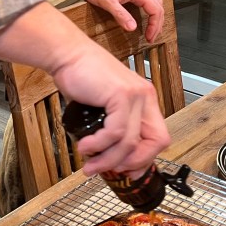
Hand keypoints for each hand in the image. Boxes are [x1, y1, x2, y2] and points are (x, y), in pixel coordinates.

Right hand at [0, 2, 170, 175]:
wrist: (67, 55)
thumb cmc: (81, 78)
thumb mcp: (104, 107)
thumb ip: (113, 127)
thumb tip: (112, 158)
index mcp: (145, 100)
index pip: (159, 137)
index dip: (145, 159)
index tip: (126, 171)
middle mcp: (145, 97)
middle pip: (156, 142)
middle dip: (133, 163)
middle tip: (109, 170)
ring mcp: (136, 96)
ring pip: (131, 142)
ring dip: (108, 159)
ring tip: (89, 164)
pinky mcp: (121, 95)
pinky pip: (115, 132)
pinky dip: (99, 145)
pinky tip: (84, 146)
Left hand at [79, 0, 164, 42]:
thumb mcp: (108, 3)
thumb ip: (121, 15)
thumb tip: (132, 27)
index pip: (155, 10)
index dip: (154, 25)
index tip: (149, 36)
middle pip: (158, 7)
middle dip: (157, 24)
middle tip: (151, 37)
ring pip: (155, 2)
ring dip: (155, 17)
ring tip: (152, 29)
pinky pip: (148, 0)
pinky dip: (151, 11)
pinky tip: (146, 17)